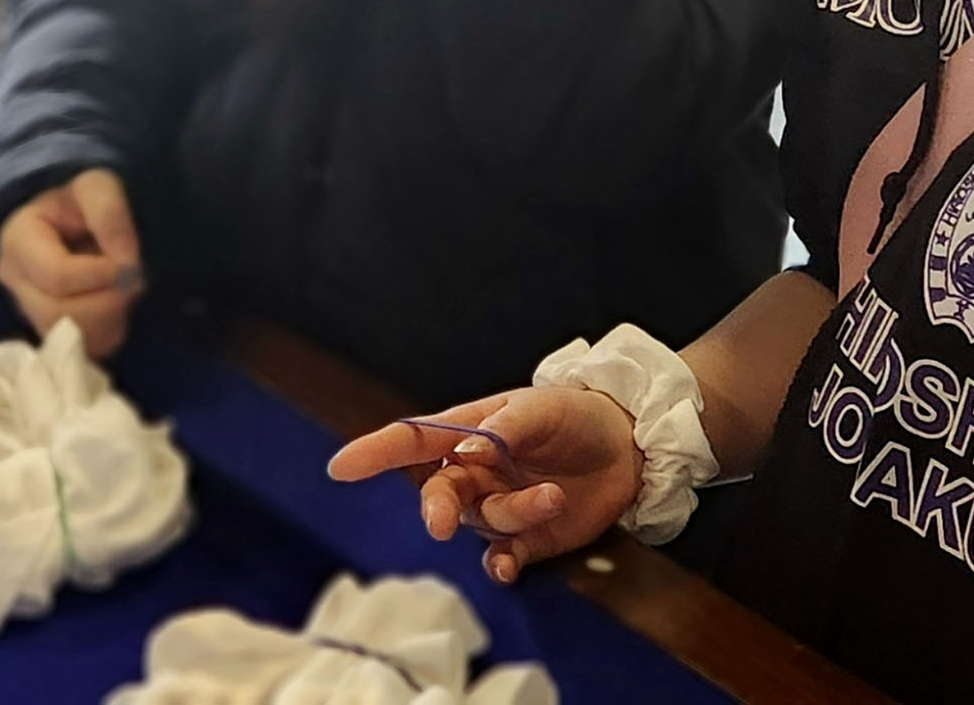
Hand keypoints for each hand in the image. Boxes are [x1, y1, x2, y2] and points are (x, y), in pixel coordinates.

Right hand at [0, 167, 144, 357]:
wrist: (80, 214)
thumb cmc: (85, 199)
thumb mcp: (98, 186)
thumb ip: (110, 214)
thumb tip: (124, 262)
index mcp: (16, 240)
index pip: (58, 277)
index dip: (103, 274)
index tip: (134, 261)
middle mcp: (13, 281)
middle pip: (59, 314)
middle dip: (109, 300)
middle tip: (138, 278)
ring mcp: (27, 310)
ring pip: (70, 336)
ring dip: (112, 317)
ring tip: (129, 288)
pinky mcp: (50, 329)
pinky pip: (82, 348)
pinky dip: (110, 330)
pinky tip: (119, 305)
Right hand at [328, 386, 642, 583]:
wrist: (633, 446)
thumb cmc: (580, 414)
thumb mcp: (544, 407)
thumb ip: (505, 426)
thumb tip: (465, 451)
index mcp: (472, 430)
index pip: (413, 441)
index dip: (375, 452)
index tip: (341, 467)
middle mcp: (477, 472)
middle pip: (437, 493)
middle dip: (435, 508)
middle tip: (441, 520)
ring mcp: (499, 506)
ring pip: (480, 523)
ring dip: (511, 515)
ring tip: (553, 495)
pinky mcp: (527, 538)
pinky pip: (500, 558)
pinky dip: (500, 565)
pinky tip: (508, 567)